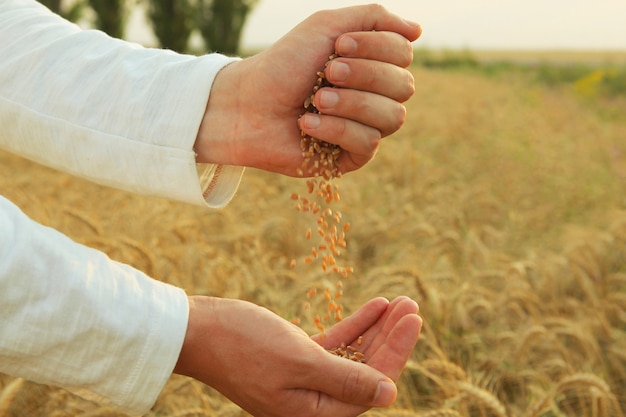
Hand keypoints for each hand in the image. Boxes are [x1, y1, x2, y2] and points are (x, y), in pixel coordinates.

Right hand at [173, 296, 421, 416]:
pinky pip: (335, 344)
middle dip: (390, 338)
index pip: (370, 388)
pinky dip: (354, 326)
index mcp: (313, 413)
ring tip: (398, 302)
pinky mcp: (296, 359)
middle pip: (366, 371)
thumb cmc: (244, 346)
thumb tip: (388, 394)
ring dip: (376, 330)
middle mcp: (312, 402)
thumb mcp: (300, 362)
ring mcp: (304, 380)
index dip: (395, 353)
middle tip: (412, 307)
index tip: (413, 320)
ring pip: (353, 355)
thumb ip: (346, 380)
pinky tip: (374, 306)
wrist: (198, 331)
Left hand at [194, 4, 421, 175]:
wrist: (247, 104)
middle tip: (326, 73)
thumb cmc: (283, 65)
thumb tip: (418, 31)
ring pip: (392, 117)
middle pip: (404, 86)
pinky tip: (308, 125)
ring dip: (351, 103)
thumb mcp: (326, 27)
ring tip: (316, 100)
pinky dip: (337, 129)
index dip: (377, 48)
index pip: (403, 55)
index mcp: (371, 65)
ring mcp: (364, 128)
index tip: (338, 45)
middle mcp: (373, 97)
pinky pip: (368, 143)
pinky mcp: (350, 158)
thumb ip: (373, 19)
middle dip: (364, 75)